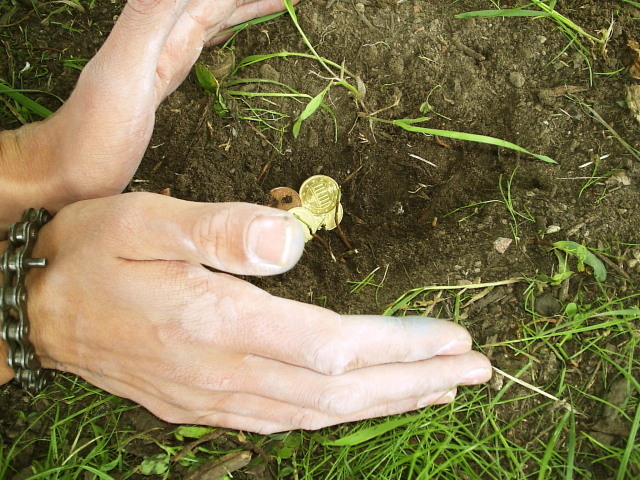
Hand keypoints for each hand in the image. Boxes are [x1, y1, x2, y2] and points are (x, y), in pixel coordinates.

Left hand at [0, 0, 296, 226]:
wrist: (67, 171)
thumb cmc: (92, 134)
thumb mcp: (122, 72)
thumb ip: (148, 19)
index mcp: (158, 29)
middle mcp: (164, 36)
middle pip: (216, 1)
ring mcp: (165, 57)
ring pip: (213, 18)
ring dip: (242, 7)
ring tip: (275, 3)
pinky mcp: (165, 79)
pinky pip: (204, 44)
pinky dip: (225, 32)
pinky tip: (232, 33)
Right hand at [26, 193, 490, 432]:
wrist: (41, 309)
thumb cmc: (95, 254)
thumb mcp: (147, 219)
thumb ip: (219, 230)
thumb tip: (291, 237)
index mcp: (216, 322)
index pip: (331, 346)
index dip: (398, 346)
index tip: (453, 338)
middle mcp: (224, 372)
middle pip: (340, 390)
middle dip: (414, 380)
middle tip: (475, 370)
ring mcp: (216, 398)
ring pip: (320, 413)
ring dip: (385, 400)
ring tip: (437, 387)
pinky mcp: (208, 404)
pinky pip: (288, 420)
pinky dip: (339, 413)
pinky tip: (364, 403)